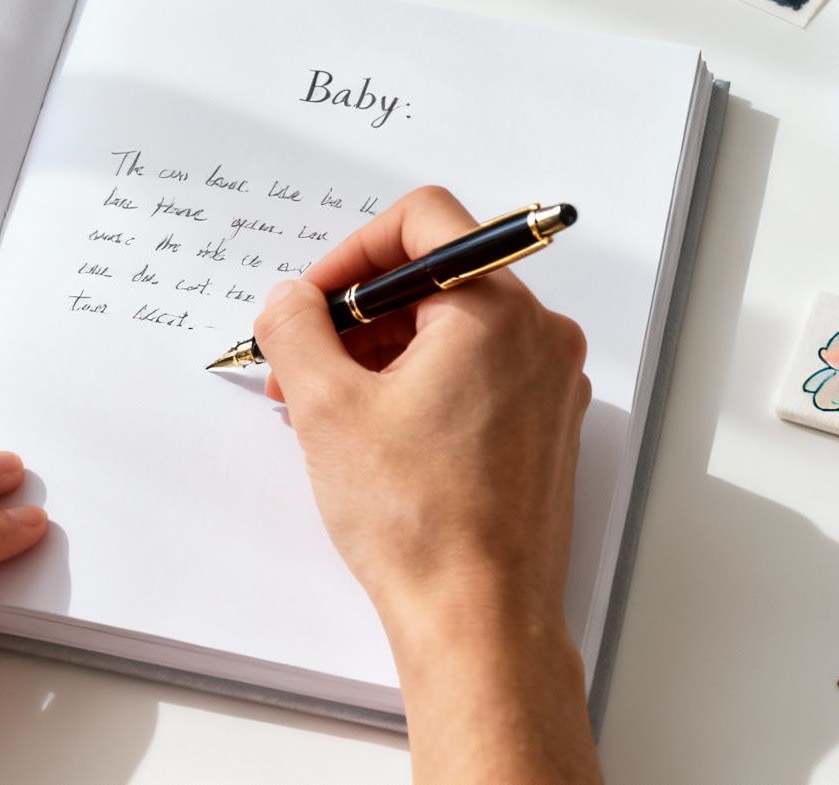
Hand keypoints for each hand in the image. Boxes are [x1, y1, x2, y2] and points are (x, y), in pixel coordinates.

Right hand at [252, 186, 600, 782]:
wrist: (478, 618)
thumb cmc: (420, 522)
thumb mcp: (326, 407)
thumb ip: (296, 328)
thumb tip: (289, 300)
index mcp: (497, 310)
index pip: (423, 220)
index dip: (351, 251)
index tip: (314, 301)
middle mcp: (538, 336)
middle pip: (436, 278)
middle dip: (358, 313)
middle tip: (303, 363)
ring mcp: (549, 384)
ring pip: (453, 329)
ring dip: (383, 351)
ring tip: (327, 408)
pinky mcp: (545, 428)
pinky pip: (476, 373)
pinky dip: (421, 384)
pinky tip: (374, 433)